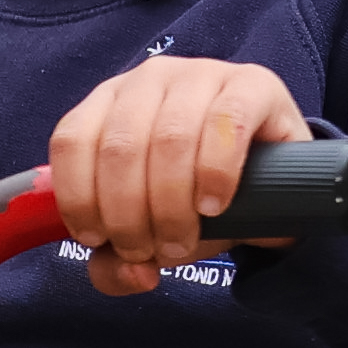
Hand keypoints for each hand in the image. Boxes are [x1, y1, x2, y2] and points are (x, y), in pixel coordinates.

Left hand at [46, 57, 306, 286]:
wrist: (275, 181)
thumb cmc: (196, 198)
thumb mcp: (148, 234)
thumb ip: (118, 264)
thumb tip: (133, 274)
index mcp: (109, 103)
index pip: (72, 140)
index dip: (79, 198)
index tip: (99, 240)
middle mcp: (149, 80)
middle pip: (119, 148)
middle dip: (129, 215)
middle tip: (152, 250)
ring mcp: (201, 74)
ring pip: (169, 138)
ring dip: (171, 204)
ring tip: (184, 238)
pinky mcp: (253, 83)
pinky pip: (225, 123)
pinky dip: (214, 172)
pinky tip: (214, 204)